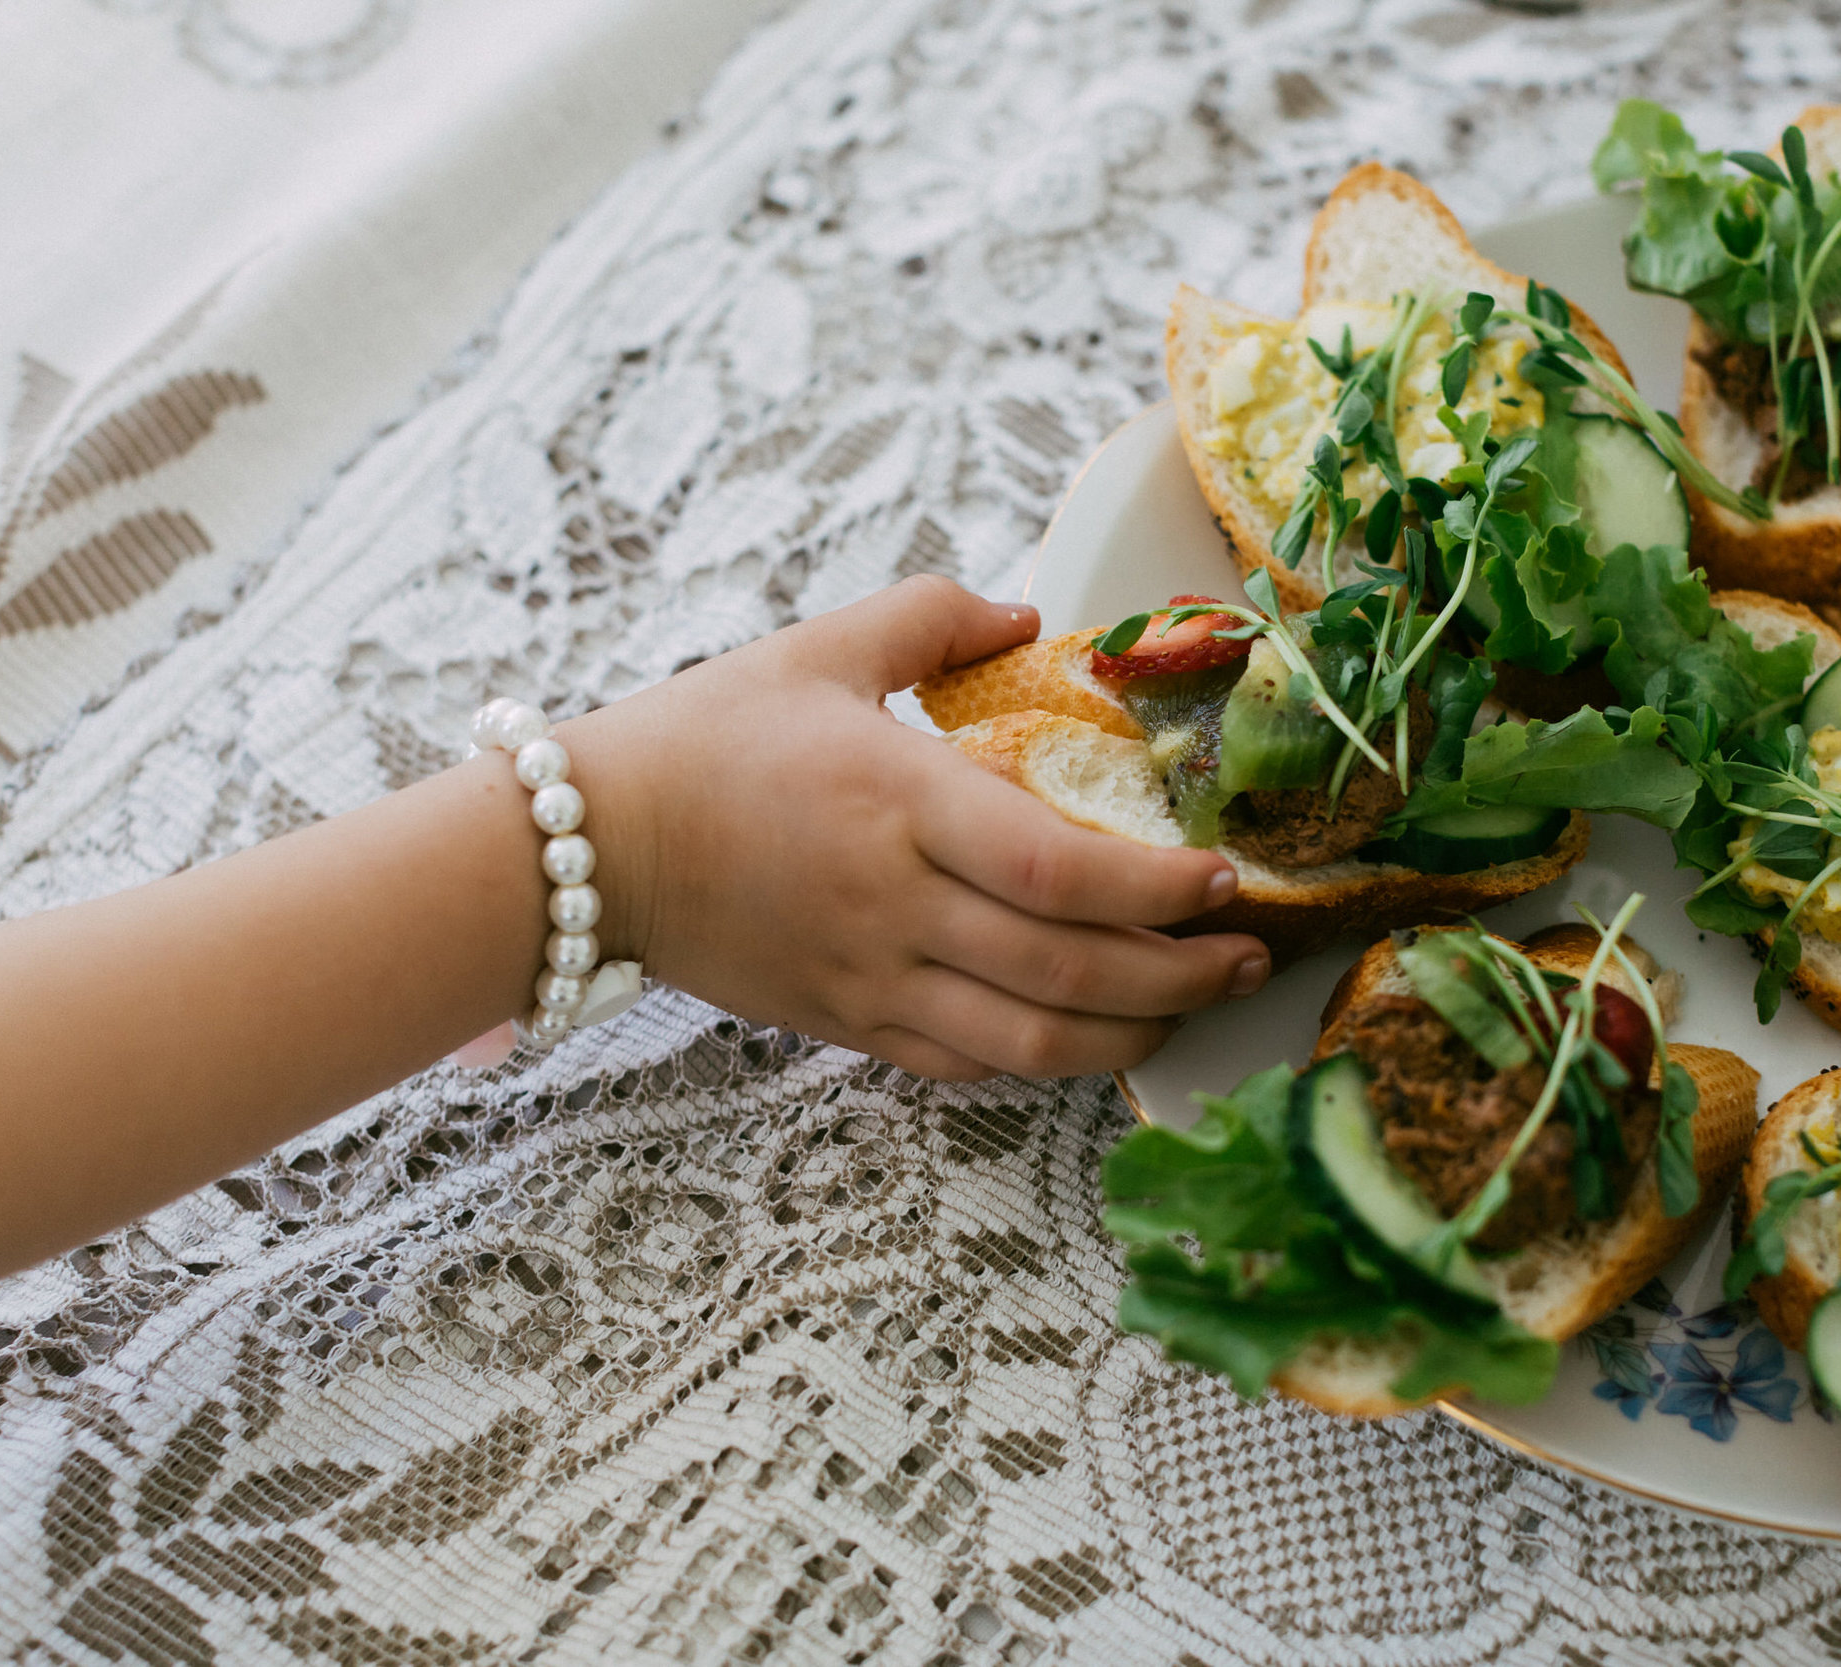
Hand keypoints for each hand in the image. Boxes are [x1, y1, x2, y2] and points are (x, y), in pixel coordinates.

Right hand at [562, 576, 1270, 1079]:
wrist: (589, 847)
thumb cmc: (706, 736)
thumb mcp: (819, 647)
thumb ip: (932, 616)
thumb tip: (1027, 610)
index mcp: (899, 802)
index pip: (1058, 869)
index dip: (1156, 889)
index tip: (1221, 880)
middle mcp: (896, 906)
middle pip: (1070, 972)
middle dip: (1181, 976)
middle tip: (1251, 958)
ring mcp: (872, 979)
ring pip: (1031, 1043)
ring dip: (1133, 1035)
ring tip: (1197, 1007)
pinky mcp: (848, 1025)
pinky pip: (968, 1067)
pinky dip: (1046, 1064)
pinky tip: (1096, 1039)